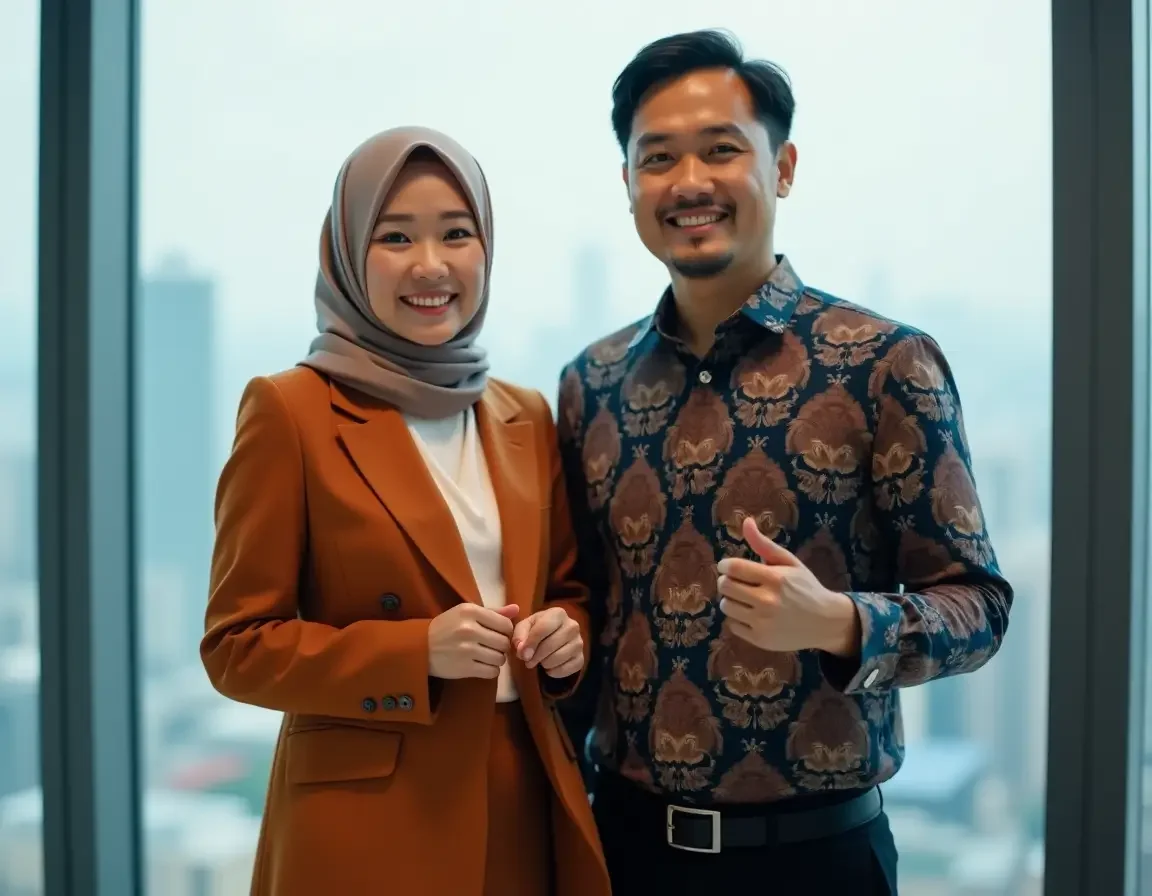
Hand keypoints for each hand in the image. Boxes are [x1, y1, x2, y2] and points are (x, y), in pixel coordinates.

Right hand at [427, 603, 519, 679]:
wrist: (419, 647)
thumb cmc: (445, 627)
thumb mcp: (465, 613)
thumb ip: (493, 612)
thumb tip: (517, 609)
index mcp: (471, 612)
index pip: (506, 625)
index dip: (505, 632)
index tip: (497, 634)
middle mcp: (470, 629)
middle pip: (504, 643)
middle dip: (501, 647)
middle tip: (492, 647)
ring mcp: (467, 650)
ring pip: (500, 659)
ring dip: (497, 659)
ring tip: (486, 656)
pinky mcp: (464, 668)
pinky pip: (492, 672)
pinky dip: (491, 670)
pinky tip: (482, 665)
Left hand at [511, 606, 583, 678]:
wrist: (554, 636)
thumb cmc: (537, 629)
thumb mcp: (525, 627)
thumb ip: (520, 636)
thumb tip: (522, 650)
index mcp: (558, 614)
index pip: (544, 627)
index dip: (531, 643)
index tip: (522, 655)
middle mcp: (573, 626)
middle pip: (551, 644)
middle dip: (536, 656)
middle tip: (528, 661)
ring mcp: (579, 643)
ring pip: (558, 658)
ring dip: (544, 663)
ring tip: (539, 661)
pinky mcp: (581, 658)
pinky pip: (565, 669)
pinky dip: (554, 672)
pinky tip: (550, 666)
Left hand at [717, 518, 859, 656]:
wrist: (825, 622)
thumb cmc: (805, 587)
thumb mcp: (789, 562)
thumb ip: (764, 543)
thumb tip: (746, 522)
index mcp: (775, 578)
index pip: (733, 567)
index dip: (725, 565)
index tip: (729, 566)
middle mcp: (767, 601)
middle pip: (725, 586)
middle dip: (726, 581)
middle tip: (736, 582)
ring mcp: (763, 622)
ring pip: (725, 606)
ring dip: (730, 599)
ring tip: (744, 597)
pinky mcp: (760, 639)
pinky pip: (732, 624)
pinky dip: (737, 618)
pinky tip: (751, 614)